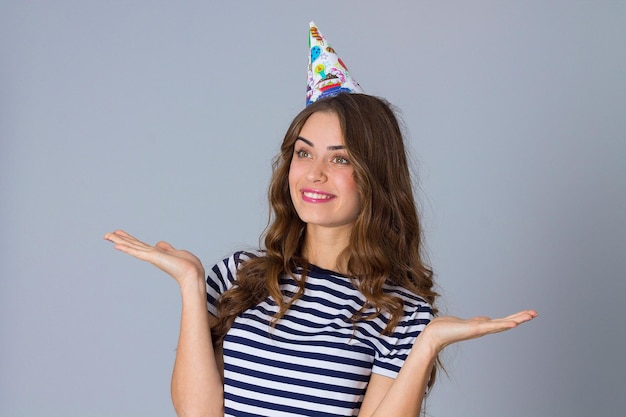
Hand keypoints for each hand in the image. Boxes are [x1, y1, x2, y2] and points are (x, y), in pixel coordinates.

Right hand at [104, 230, 204, 286]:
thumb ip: (166, 248)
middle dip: (120, 239)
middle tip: (106, 234)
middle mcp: (151, 255)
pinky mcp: (153, 257)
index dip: (129, 239)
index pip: (139, 244)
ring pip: (132, 246)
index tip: (119, 233)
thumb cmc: (188, 266)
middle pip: (132, 244)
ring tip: (107, 236)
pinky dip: (127, 248)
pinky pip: (137, 251)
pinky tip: (116, 245)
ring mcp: (151, 256)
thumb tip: (158, 243)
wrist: (193, 274)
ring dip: (119, 241)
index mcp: (156, 253)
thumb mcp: (176, 252)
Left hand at [421, 310, 537, 352]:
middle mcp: (483, 328)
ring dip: (517, 319)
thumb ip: (477, 322)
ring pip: (502, 323)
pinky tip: (513, 323)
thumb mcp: (466, 322)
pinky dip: (503, 325)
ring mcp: (480, 329)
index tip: (527, 314)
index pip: (502, 321)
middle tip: (535, 313)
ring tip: (530, 315)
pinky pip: (492, 326)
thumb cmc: (446, 329)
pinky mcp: (475, 329)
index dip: (515, 318)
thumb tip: (486, 319)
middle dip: (521, 318)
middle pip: (506, 322)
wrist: (433, 335)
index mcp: (482, 326)